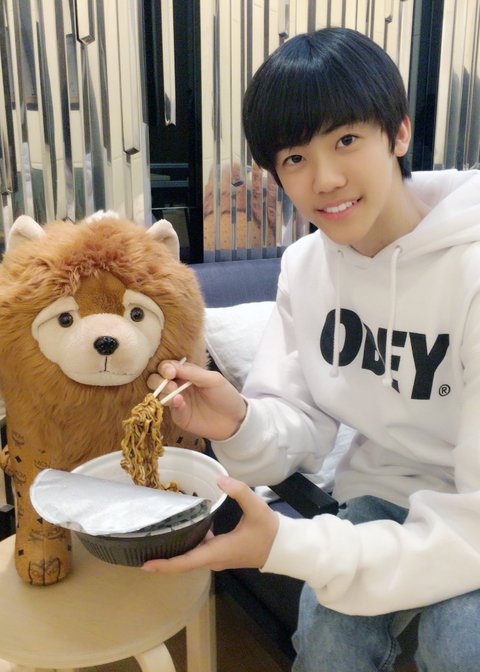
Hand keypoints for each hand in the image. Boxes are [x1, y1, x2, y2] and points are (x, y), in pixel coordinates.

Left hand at [142, 476, 278, 572]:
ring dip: (173, 553)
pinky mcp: (221, 553)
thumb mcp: (256, 507)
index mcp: (217, 552)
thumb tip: (219, 478)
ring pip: (190, 558)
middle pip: (183, 563)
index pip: (186, 562)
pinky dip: (185, 546)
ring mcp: (217, 558)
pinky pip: (198, 552)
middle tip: (141, 549)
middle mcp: (214, 559)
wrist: (284, 547)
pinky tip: (181, 529)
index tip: (146, 564)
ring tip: (155, 538)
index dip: (165, 564)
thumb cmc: (269, 530)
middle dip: (163, 559)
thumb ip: (238, 491)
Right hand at [148, 360, 246, 440]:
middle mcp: (178, 386)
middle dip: (158, 381)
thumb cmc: (225, 396)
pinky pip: (170, 410)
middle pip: (156, 380)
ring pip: (159, 395)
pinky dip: (173, 405)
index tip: (170, 372)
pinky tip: (180, 403)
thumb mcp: (212, 379)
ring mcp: (178, 402)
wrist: (235, 420)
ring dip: (164, 392)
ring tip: (175, 393)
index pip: (167, 367)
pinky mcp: (180, 416)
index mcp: (186, 374)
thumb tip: (170, 367)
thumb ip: (191, 372)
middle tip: (171, 385)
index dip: (165, 368)